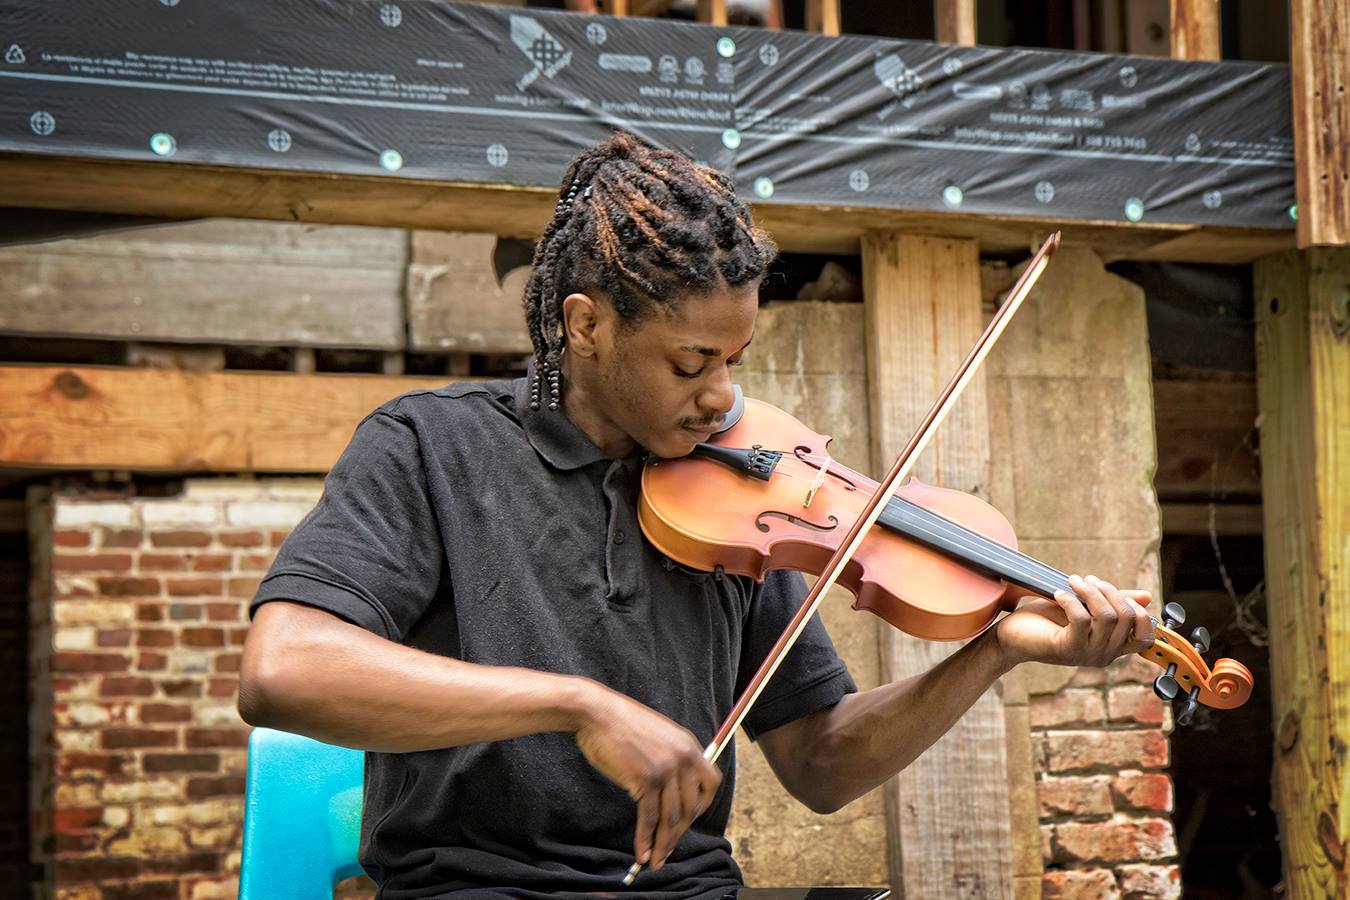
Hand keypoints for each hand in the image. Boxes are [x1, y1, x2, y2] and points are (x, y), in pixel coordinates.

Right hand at [572, 685, 721, 872]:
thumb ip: (670, 758)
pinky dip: (645, 839)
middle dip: (678, 834)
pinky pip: (649, 818)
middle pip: (690, 807)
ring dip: (662, 844)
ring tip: (655, 860)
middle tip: (667, 851)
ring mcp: (666, 769)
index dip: (701, 807)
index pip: (710, 784)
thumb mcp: (658, 736)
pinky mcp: (646, 779)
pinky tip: (641, 852)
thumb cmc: (621, 725)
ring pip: (671, 818)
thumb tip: (671, 791)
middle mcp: (684, 758)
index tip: (687, 822)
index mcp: (689, 746)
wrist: (597, 713)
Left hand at [994, 574, 1154, 667]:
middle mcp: (1105, 655)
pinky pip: (1082, 619)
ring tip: (1072, 582)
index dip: (1140, 612)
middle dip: (1109, 590)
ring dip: (1090, 591)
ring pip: (1107, 616)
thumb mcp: (1085, 607)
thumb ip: (1113, 603)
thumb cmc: (1047, 620)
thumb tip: (1147, 597)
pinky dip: (1071, 600)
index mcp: (1112, 646)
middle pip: (1128, 617)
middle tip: (1087, 580)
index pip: (1146, 637)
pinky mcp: (1068, 649)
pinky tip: (1059, 593)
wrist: (1012, 636)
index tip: (1115, 593)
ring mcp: (1088, 654)